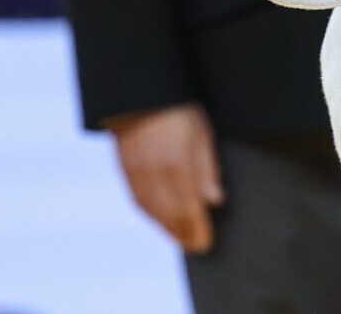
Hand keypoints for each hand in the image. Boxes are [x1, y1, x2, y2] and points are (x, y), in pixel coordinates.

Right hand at [107, 103, 223, 253]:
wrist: (140, 93)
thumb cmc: (179, 109)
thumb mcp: (201, 131)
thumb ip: (207, 168)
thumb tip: (215, 201)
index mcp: (177, 165)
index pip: (189, 209)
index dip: (197, 229)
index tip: (207, 245)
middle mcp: (154, 175)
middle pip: (170, 216)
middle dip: (184, 234)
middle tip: (196, 247)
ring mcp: (137, 174)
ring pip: (152, 212)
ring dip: (167, 228)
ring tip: (181, 238)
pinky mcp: (126, 169)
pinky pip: (139, 201)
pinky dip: (152, 215)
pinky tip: (161, 219)